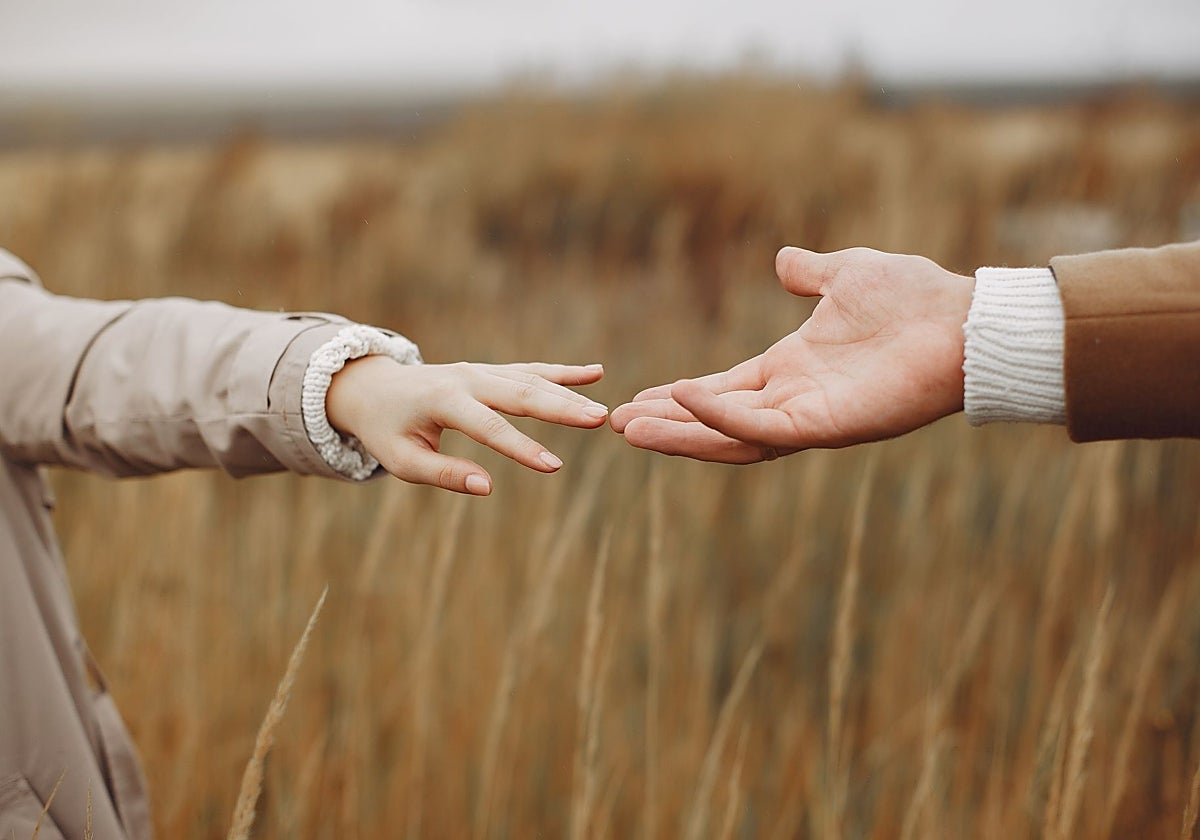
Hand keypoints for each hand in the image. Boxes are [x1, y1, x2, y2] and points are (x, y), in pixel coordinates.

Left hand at [327, 357, 606, 494]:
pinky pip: (531, 370)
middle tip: (598, 420)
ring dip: (568, 394)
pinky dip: (562, 372)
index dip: (521, 448)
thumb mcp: (402, 460)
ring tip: (601, 412)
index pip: (488, 427)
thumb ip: (443, 474)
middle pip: (521, 393)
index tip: (553, 468)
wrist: (373, 386)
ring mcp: (481, 371)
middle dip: (561, 408)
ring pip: (531, 381)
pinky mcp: (490, 371)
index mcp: (442, 400)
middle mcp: (467, 378)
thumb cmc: (386, 430)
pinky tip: (595, 373)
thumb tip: (487, 487)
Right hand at [610, 246, 974, 462]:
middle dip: (667, 424)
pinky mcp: (826, 424)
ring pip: (730, 436)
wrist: (964, 319)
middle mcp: (793, 398)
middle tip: (617, 424)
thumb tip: (784, 261)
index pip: (724, 391)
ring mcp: (808, 416)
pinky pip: (762, 428)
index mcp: (792, 369)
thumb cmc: (914, 297)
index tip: (638, 398)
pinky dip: (721, 418)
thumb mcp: (847, 273)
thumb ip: (811, 273)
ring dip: (680, 434)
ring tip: (630, 429)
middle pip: (716, 421)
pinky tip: (683, 398)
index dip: (681, 398)